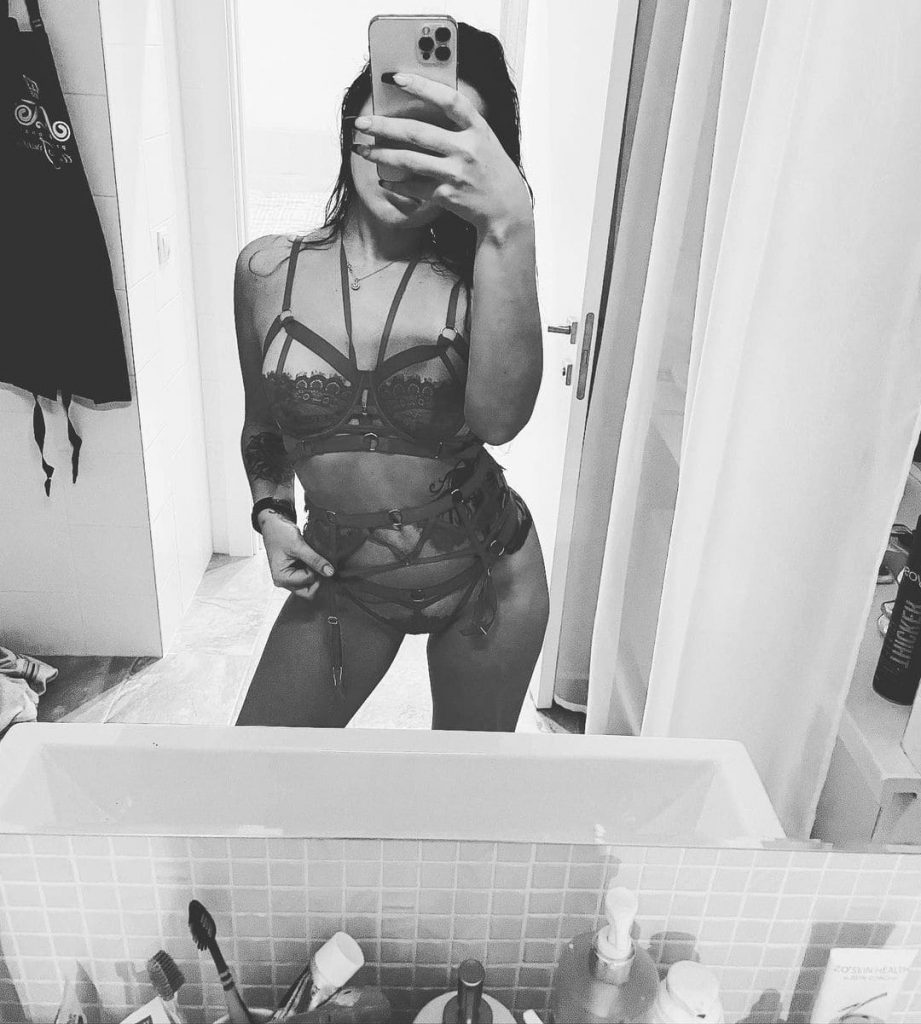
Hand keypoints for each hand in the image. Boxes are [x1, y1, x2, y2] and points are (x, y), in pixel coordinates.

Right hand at [260, 514, 333, 599]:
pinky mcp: (293, 573)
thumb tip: (330, 572)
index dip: (315, 569)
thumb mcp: (299, 546)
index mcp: (281, 577)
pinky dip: (312, 570)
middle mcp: (283, 581)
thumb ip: (315, 560)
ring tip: (313, 558)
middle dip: (317, 578)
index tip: (312, 556)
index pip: (307, 581)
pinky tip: (311, 559)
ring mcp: (288, 578)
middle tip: (318, 562)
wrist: (274, 525)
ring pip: (308, 585)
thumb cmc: (280, 534)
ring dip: (315, 573)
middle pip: (308, 591)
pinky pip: (307, 578)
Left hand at [352, 73, 532, 236]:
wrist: (507, 209)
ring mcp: (456, 173)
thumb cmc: (491, 170)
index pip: (448, 100)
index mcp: (477, 128)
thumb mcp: (483, 139)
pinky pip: (414, 187)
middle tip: (362, 123)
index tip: (396, 78)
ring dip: (381, 154)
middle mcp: (466, 149)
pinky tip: (383, 177)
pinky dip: (396, 183)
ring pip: (409, 160)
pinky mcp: (447, 196)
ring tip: (362, 150)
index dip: (422, 86)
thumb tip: (418, 110)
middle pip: (417, 132)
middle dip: (384, 126)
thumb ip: (458, 125)